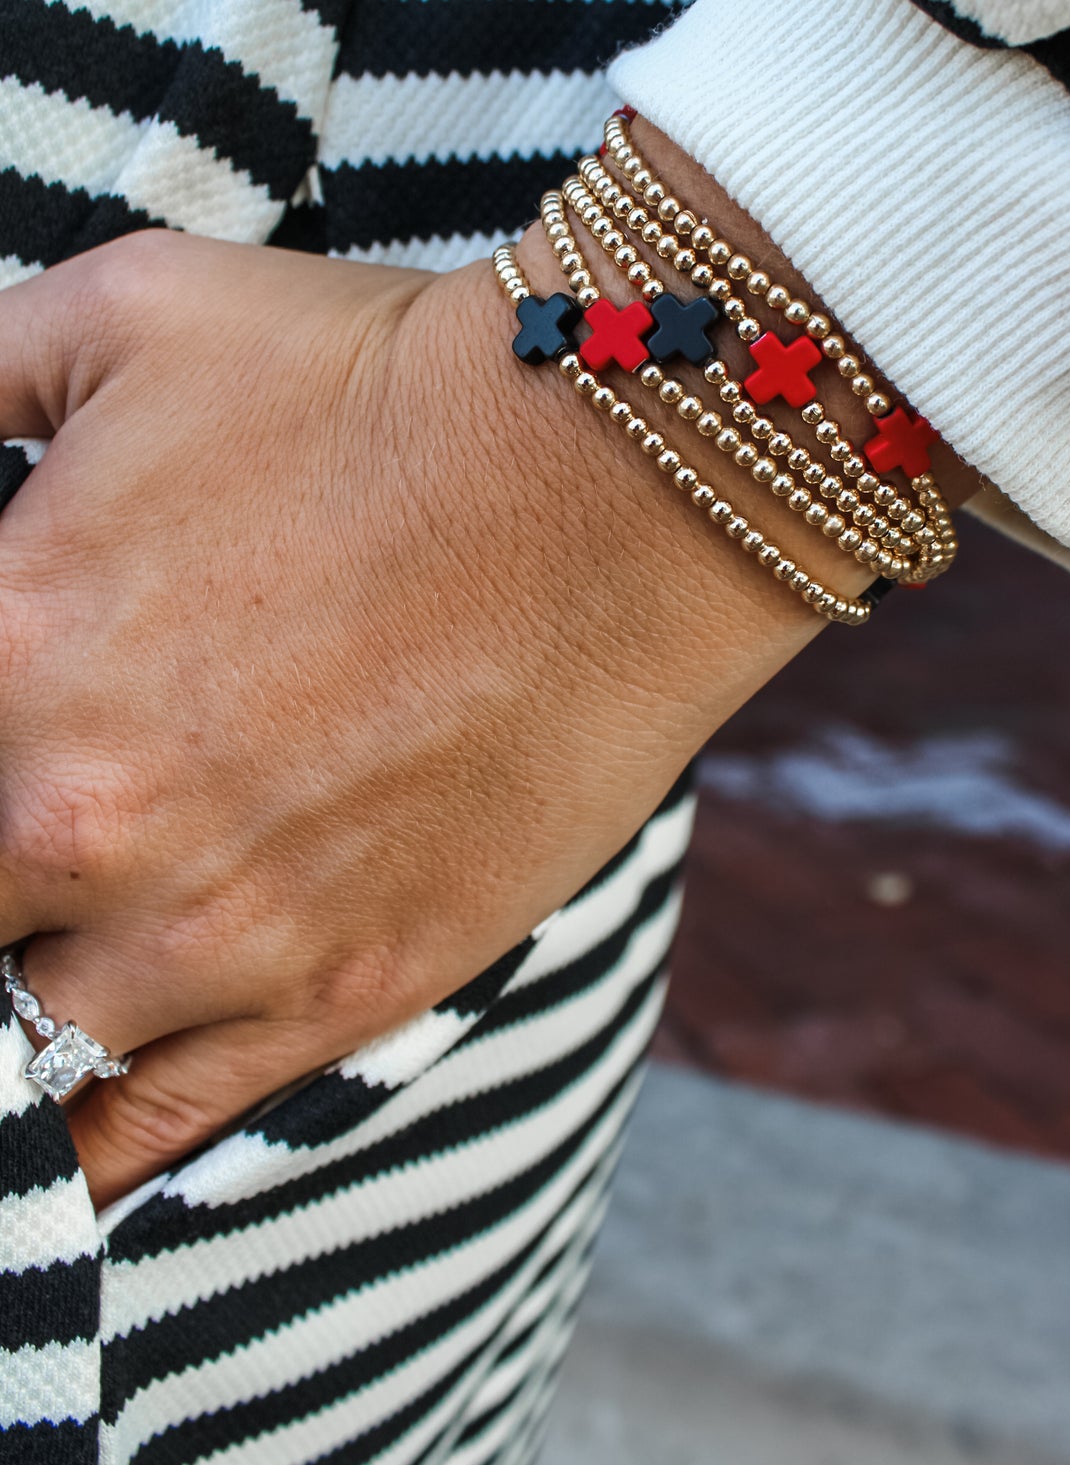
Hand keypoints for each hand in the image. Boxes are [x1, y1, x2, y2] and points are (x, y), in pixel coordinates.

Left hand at [0, 229, 804, 1207]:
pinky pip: (136, 1133)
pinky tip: (41, 1131)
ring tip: (53, 935)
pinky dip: (62, 1151)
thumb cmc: (376, 380)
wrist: (614, 478)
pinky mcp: (338, 991)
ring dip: (9, 994)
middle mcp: (76, 814)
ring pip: (9, 1043)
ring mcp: (211, 930)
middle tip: (37, 830)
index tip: (3, 737)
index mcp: (0, 643)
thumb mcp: (121, 312)